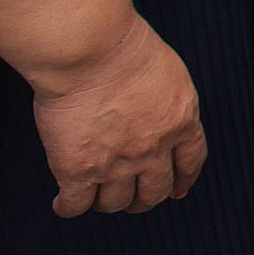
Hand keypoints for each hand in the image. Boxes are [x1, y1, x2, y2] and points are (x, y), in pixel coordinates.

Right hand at [28, 14, 206, 217]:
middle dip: (143, 199)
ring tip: (95, 196)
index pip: (190, 162)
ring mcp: (117, 163)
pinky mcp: (78, 170)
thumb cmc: (122, 46)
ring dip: (107, 203)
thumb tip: (157, 111)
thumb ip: (166, 100)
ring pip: (116, 203)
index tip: (176, 191)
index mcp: (180, 120)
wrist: (90, 50)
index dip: (182, 180)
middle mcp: (153, 148)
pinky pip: (76, 205)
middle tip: (131, 198)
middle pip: (154, 192)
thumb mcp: (167, 72)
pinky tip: (63, 202)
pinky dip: (68, 207)